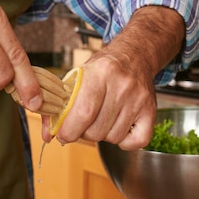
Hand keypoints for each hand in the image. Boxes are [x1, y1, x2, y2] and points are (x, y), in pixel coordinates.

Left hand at [42, 49, 156, 148]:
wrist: (135, 56)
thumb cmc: (103, 69)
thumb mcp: (78, 78)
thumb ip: (60, 106)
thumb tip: (48, 135)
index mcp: (100, 73)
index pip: (83, 112)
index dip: (69, 130)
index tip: (63, 134)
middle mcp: (122, 85)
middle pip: (96, 130)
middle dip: (84, 134)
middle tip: (83, 124)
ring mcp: (138, 99)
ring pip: (113, 137)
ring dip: (103, 135)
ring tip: (102, 118)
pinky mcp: (151, 111)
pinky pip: (135, 143)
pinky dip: (124, 141)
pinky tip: (119, 125)